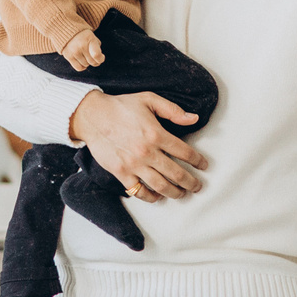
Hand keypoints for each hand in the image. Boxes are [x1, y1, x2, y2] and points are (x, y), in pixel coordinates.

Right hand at [60, 32, 104, 72]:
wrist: (68, 32)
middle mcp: (81, 46)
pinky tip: (82, 62)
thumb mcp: (93, 38)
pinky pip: (79, 68)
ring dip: (87, 62)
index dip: (101, 59)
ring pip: (86, 65)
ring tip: (85, 56)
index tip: (101, 57)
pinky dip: (82, 67)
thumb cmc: (84, 37)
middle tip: (93, 57)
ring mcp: (74, 51)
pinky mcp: (68, 56)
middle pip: (92, 62)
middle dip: (95, 61)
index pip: (97, 55)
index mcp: (90, 39)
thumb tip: (99, 60)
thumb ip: (97, 48)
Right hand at [69, 90, 205, 200]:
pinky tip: (158, 197)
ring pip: (161, 186)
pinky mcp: (121, 172)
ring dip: (175, 193)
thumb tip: (194, 118)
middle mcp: (147, 152)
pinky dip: (151, 197)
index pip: (185, 152)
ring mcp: (134, 164)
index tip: (203, 165)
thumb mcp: (149, 100)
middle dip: (191, 182)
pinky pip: (139, 191)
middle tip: (197, 186)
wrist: (92, 116)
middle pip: (176, 174)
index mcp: (156, 134)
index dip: (198, 161)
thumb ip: (172, 110)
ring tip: (182, 194)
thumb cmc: (121, 106)